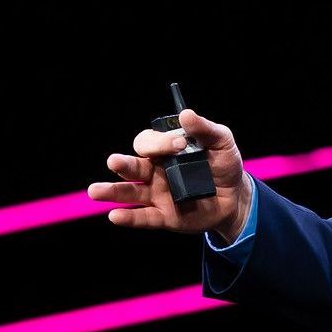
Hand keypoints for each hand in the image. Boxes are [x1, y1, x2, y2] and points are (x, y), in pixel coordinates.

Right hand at [87, 109, 251, 239]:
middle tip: (114, 162)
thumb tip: (186, 114)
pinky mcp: (164, 216)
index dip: (160, 143)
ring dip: (112, 191)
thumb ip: (205, 129)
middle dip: (122, 163)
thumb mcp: (221, 142)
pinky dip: (129, 217)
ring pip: (129, 191)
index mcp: (164, 150)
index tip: (180, 145)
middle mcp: (154, 171)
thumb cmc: (224, 165)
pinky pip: (144, 217)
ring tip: (95, 191)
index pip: (149, 143)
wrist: (236, 197)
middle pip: (132, 165)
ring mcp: (157, 194)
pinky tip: (115, 216)